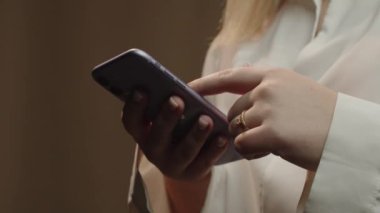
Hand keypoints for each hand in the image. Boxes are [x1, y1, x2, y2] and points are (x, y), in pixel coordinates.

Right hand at [121, 91, 226, 179]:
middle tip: (176, 100)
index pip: (131, 121)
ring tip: (206, 120)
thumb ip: (167, 102)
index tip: (141, 90)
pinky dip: (214, 149)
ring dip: (194, 135)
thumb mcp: (168, 116)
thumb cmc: (176, 128)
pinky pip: (204, 162)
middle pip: (158, 136)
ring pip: (183, 151)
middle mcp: (153, 150)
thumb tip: (177, 86)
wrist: (188, 161)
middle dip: (167, 117)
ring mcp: (172, 165)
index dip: (134, 107)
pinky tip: (223, 137)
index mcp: (143, 133)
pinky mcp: (193, 172)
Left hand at [189, 66, 336, 170]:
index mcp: (273, 76)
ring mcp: (269, 108)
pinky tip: (274, 149)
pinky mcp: (271, 132)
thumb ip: (266, 91)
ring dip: (250, 141)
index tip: (189, 89)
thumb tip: (236, 102)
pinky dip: (253, 152)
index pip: (231, 77)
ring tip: (276, 141)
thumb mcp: (294, 91)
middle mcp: (268, 88)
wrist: (346, 134)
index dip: (207, 83)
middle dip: (241, 127)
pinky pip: (244, 146)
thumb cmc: (321, 116)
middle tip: (265, 135)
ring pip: (237, 131)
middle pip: (233, 113)